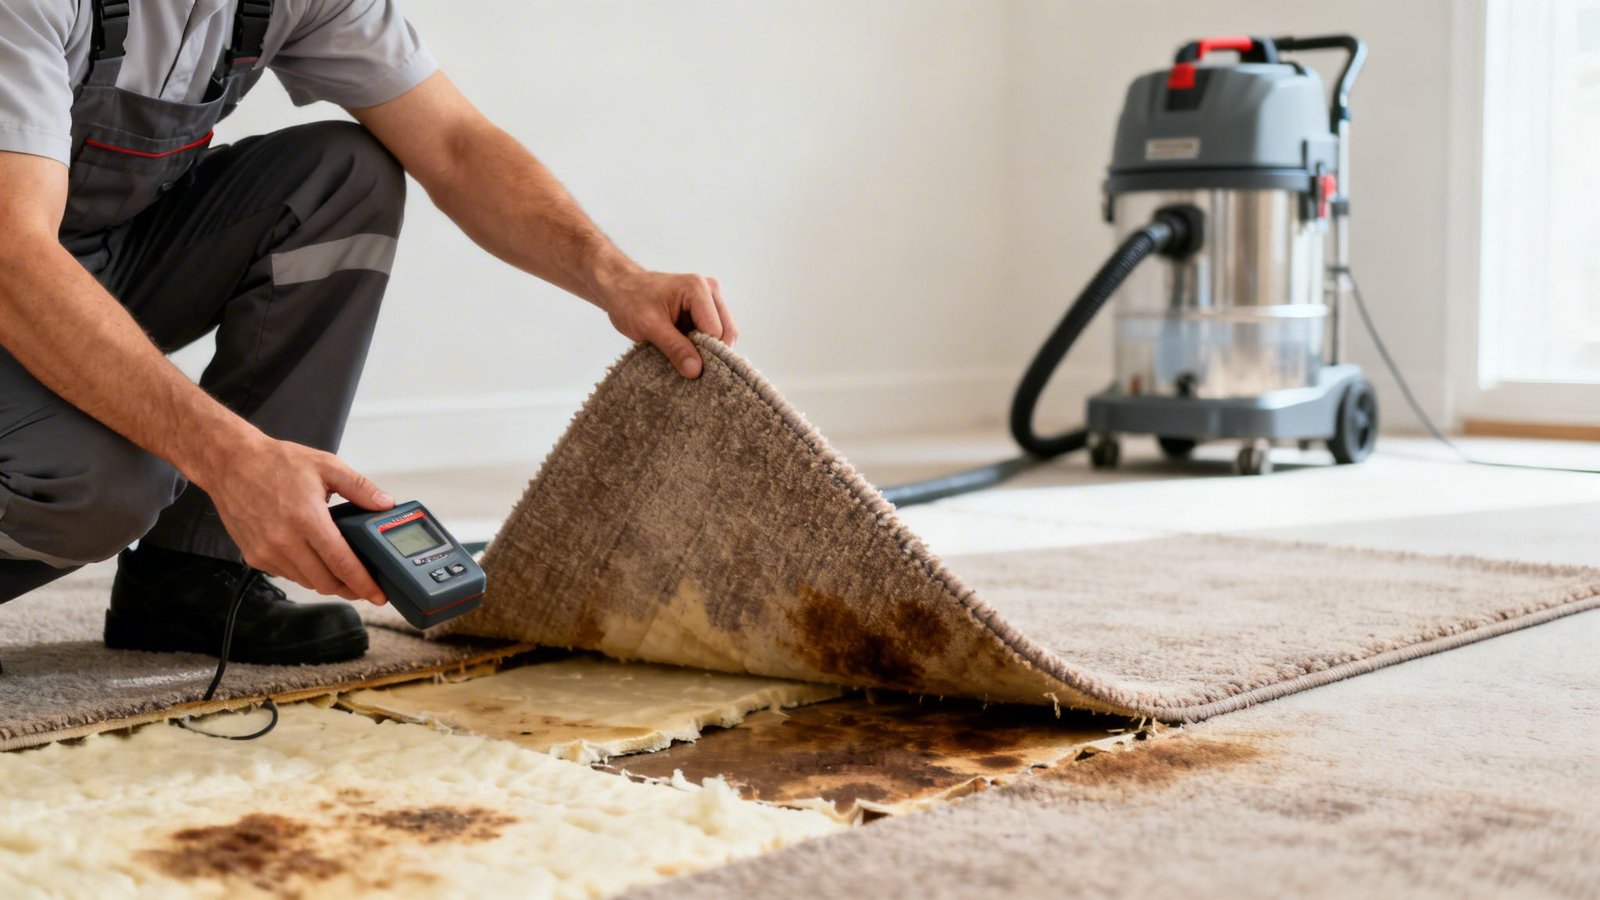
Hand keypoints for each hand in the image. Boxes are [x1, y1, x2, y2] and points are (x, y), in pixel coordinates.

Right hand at [199, 435, 392, 603]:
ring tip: (342, 570)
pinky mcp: (254, 557)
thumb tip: (385, 504)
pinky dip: (304, 572)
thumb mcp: (326, 466)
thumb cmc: (275, 462)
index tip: (378, 595)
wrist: (230, 463)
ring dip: (327, 581)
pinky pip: (287, 574)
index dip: (364, 584)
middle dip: (350, 588)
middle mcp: (285, 541)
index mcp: (307, 519)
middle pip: (326, 582)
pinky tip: (312, 558)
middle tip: (365, 584)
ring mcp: (267, 552)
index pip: (342, 563)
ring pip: (307, 582)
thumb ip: (360, 488)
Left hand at [600, 270, 737, 377]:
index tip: (691, 370)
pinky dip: (702, 345)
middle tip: (688, 365)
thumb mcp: (649, 326)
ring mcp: (710, 299)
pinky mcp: (706, 309)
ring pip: (722, 335)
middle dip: (710, 352)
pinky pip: (713, 333)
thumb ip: (674, 348)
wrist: (620, 288)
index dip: (706, 354)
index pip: (717, 331)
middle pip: (726, 332)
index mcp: (698, 289)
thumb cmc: (630, 300)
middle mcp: (710, 290)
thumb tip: (696, 371)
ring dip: (706, 349)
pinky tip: (685, 349)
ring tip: (683, 354)